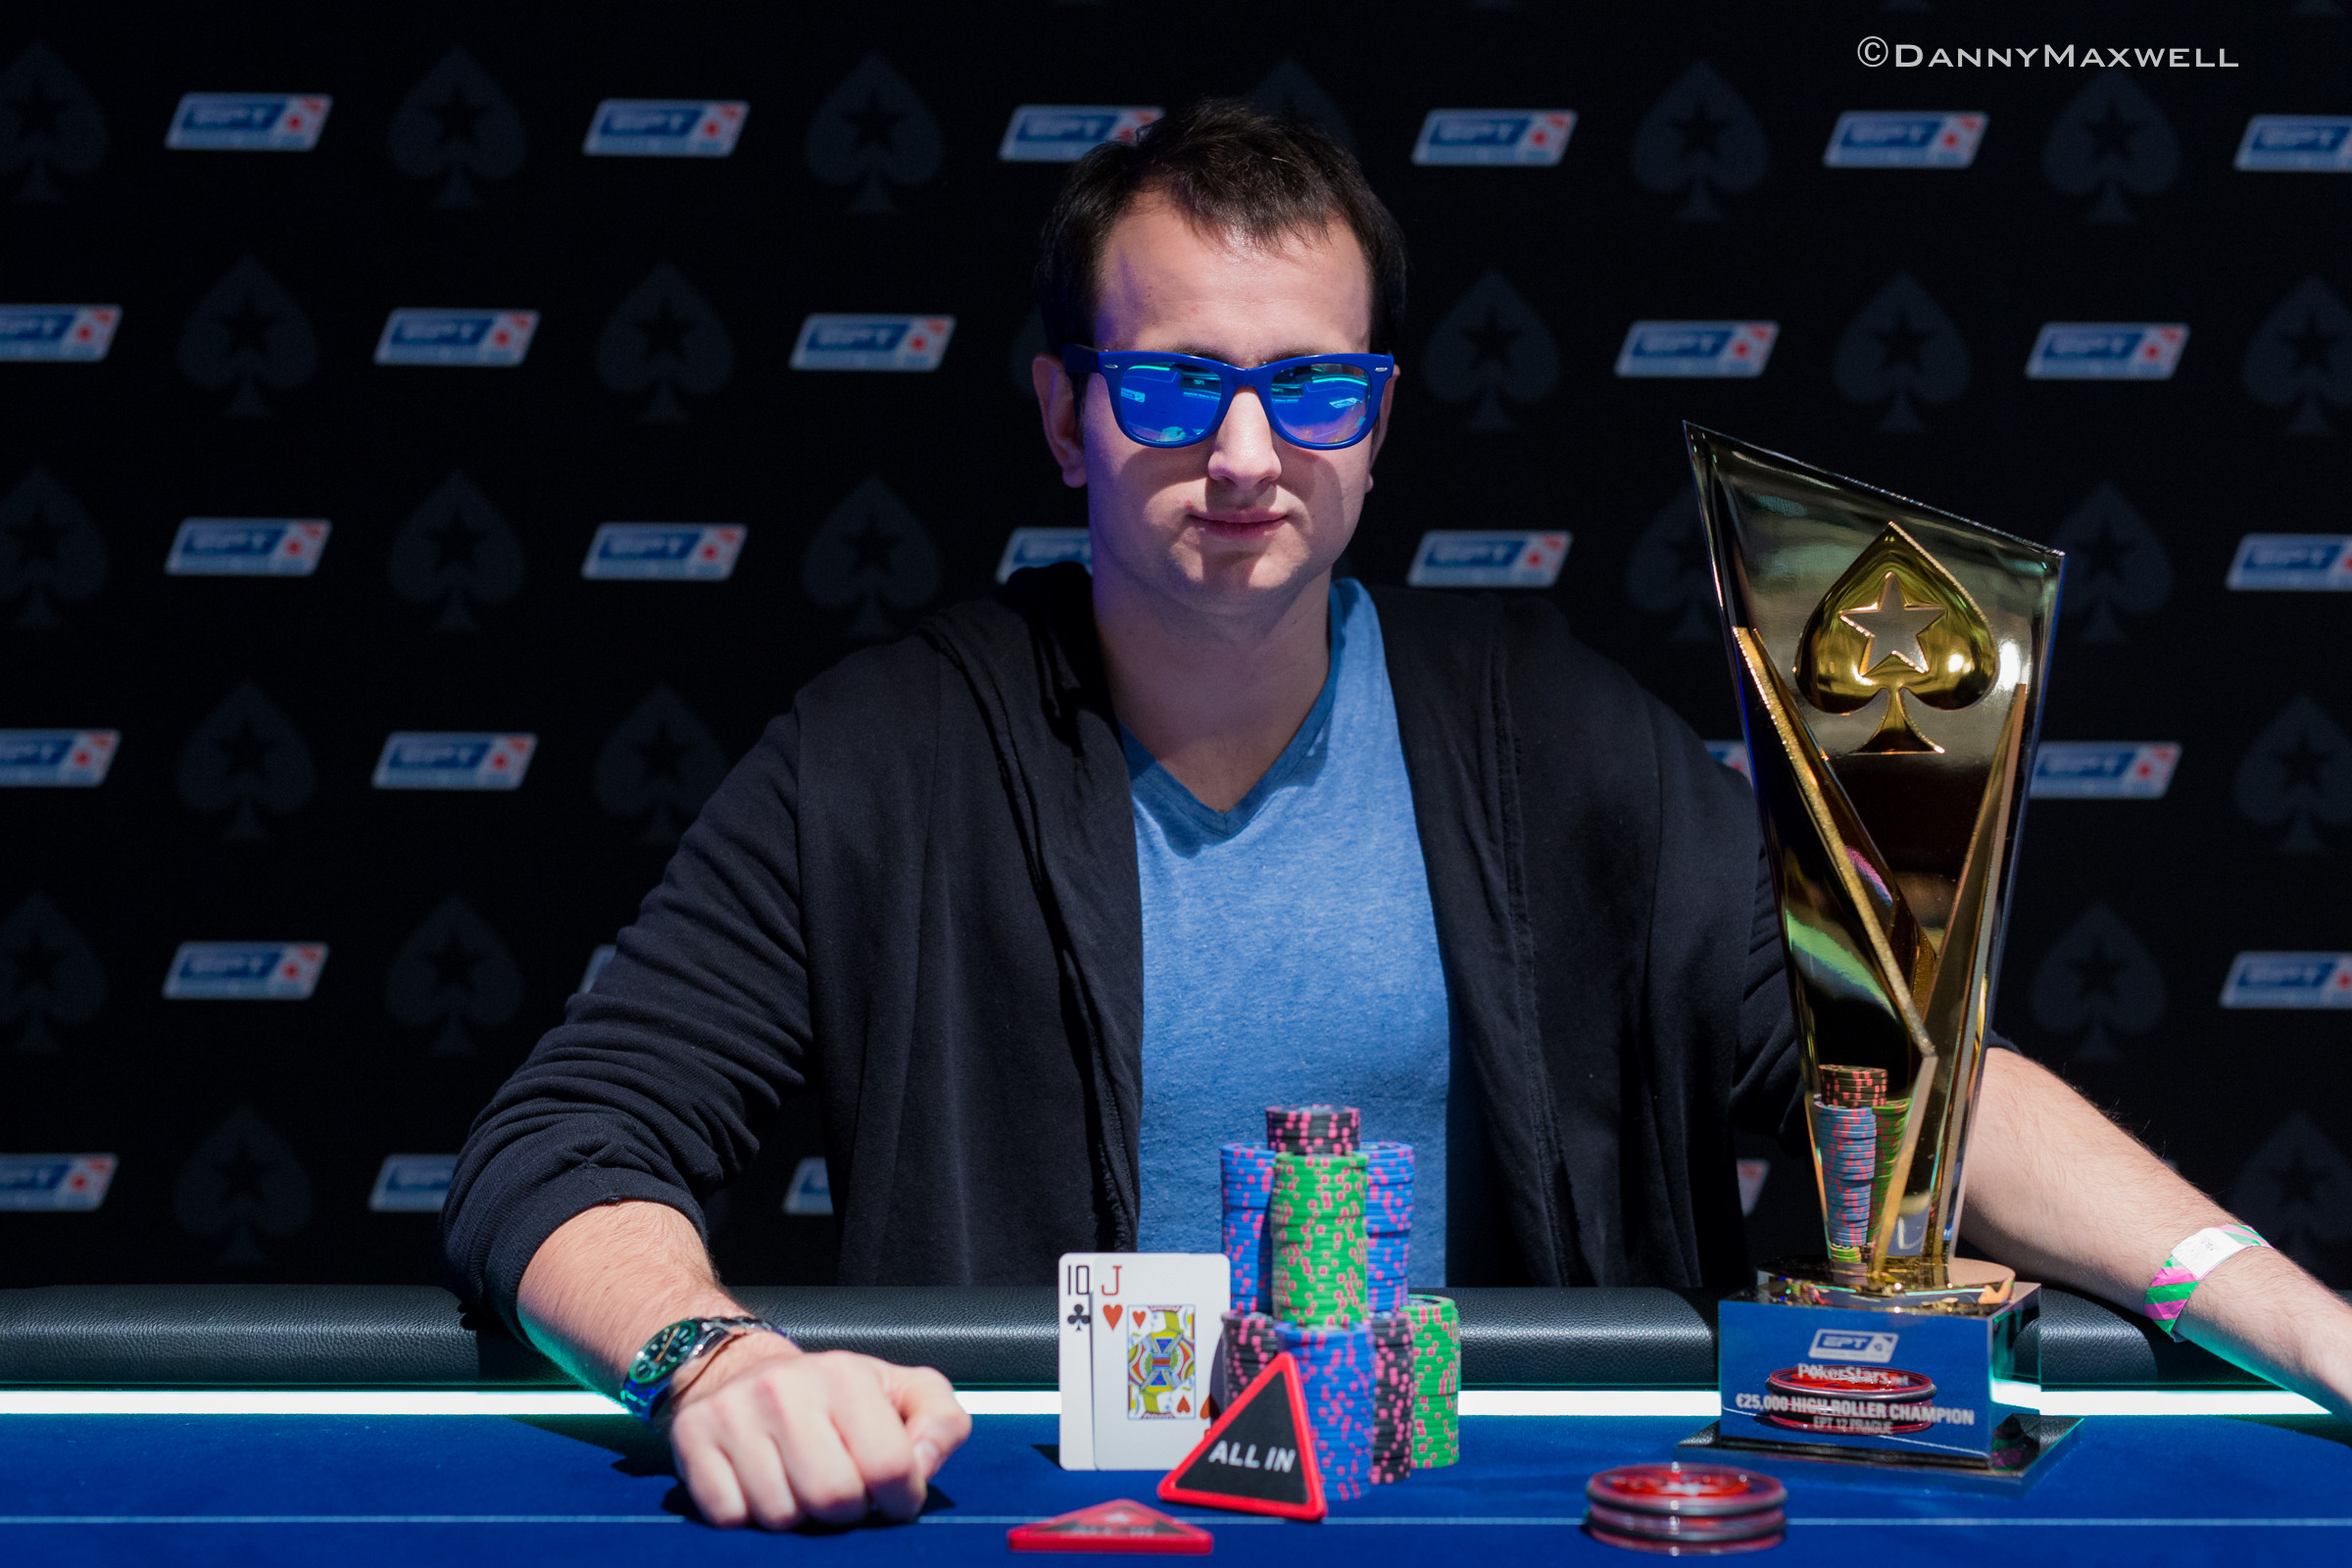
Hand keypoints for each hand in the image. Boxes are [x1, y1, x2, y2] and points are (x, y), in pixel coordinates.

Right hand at [661, 1333, 971, 1529]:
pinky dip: (748, 1516)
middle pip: (833, 1498)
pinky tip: (759, 1485)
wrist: (740, 1370)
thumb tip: (922, 1467)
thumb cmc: (833, 1396)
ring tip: (799, 1484)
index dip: (900, 1497)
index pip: (890, 1465)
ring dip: (798, 1516)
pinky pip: (730, 1517)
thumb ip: (941, 1423)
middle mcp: (785, 1388)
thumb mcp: (902, 1391)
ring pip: (781, 1516)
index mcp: (845, 1375)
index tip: (892, 1495)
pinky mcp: (692, 1439)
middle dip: (846, 1511)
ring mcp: (733, 1413)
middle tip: (843, 1493)